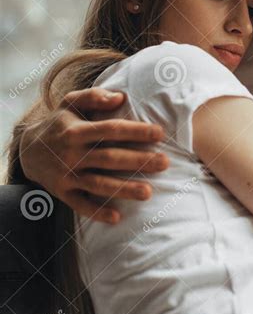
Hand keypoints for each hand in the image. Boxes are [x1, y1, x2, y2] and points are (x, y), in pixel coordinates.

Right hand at [19, 88, 167, 223]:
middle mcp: (72, 154)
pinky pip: (81, 205)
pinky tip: (117, 217)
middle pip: (109, 158)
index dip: (136, 131)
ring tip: (149, 193)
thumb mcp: (70, 103)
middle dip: (138, 161)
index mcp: (76, 130)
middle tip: (165, 163)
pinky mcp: (63, 193)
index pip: (111, 129)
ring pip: (99, 185)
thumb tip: (120, 97)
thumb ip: (93, 96)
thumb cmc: (59, 123)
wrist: (27, 149)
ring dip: (123, 190)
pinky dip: (97, 212)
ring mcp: (67, 176)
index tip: (160, 133)